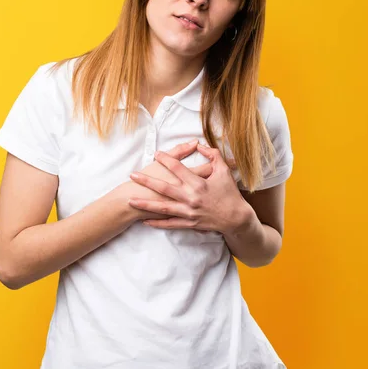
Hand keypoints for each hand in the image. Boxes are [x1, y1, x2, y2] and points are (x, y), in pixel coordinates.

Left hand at [128, 142, 252, 232]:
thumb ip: (212, 155)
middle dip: (147, 181)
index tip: (156, 154)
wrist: (236, 218)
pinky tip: (145, 220)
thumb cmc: (229, 193)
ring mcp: (189, 212)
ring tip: (131, 200)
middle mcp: (191, 198)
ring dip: (146, 204)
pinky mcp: (189, 223)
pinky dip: (157, 223)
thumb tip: (200, 145)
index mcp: (198, 184)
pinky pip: (170, 223)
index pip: (178, 169)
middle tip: (133, 175)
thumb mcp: (223, 170)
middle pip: (164, 188)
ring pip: (163, 208)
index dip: (166, 160)